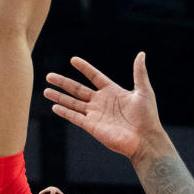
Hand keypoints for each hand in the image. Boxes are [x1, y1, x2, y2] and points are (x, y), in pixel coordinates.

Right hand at [44, 51, 165, 160]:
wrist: (145, 139)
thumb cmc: (147, 116)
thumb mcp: (144, 91)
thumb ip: (139, 73)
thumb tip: (141, 54)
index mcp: (113, 91)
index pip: (94, 76)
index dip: (85, 68)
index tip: (73, 59)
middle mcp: (101, 102)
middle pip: (78, 89)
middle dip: (63, 82)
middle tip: (49, 76)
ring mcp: (95, 114)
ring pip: (73, 103)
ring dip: (59, 97)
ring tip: (45, 90)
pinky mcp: (92, 126)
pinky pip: (75, 117)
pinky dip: (65, 112)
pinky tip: (54, 107)